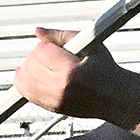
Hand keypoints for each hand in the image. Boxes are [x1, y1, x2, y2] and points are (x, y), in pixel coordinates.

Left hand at [12, 27, 129, 123]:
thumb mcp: (88, 44)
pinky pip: (28, 94)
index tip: (51, 46)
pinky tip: (31, 78)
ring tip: (38, 65)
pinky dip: (26, 85)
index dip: (44, 46)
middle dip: (35, 57)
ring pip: (24, 81)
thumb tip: (39, 32)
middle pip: (30, 65)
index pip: (40, 52)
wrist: (115, 97)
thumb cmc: (105, 71)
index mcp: (69, 69)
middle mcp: (60, 86)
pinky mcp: (52, 107)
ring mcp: (54, 99)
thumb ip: (60, 36)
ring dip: (28, 70)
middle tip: (46, 55)